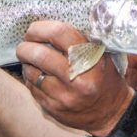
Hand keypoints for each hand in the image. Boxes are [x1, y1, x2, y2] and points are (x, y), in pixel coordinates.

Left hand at [16, 20, 132, 136]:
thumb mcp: (102, 54)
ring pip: (32, 73)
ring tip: (29, 59)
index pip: (59, 33)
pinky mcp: (54, 108)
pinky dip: (30, 79)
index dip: (41, 28)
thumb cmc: (105, 77)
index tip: (34, 29)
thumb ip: (82, 39)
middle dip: (26, 47)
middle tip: (25, 44)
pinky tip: (36, 75)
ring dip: (26, 63)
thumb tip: (52, 24)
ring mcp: (64, 96)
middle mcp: (77, 78)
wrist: (111, 111)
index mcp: (90, 58)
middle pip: (39, 55)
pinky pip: (32, 89)